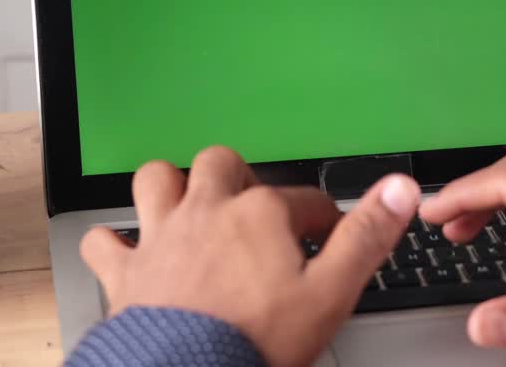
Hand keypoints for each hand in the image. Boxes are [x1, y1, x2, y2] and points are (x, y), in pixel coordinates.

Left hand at [80, 146, 421, 366]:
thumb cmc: (255, 341)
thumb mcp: (331, 292)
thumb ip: (366, 237)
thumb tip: (400, 190)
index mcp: (260, 213)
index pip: (303, 199)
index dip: (321, 218)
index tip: (326, 240)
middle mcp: (207, 212)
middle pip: (221, 164)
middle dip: (237, 178)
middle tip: (250, 205)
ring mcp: (162, 237)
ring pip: (157, 180)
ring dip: (170, 187)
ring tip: (187, 205)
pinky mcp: (126, 272)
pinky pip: (105, 241)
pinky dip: (112, 243)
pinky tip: (124, 252)